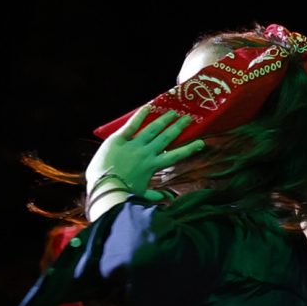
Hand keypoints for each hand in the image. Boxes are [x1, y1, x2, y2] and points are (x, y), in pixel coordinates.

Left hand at [86, 106, 203, 204]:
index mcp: (153, 166)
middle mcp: (147, 153)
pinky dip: (140, 116)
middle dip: (178, 127)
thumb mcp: (141, 195)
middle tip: (188, 118)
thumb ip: (154, 195)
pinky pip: (132, 125)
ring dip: (164, 119)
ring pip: (152, 129)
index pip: (176, 155)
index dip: (189, 148)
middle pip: (166, 137)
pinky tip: (149, 107)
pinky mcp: (119, 139)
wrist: (105, 187)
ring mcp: (133, 145)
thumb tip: (167, 198)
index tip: (201, 142)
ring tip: (174, 111)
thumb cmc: (123, 193)